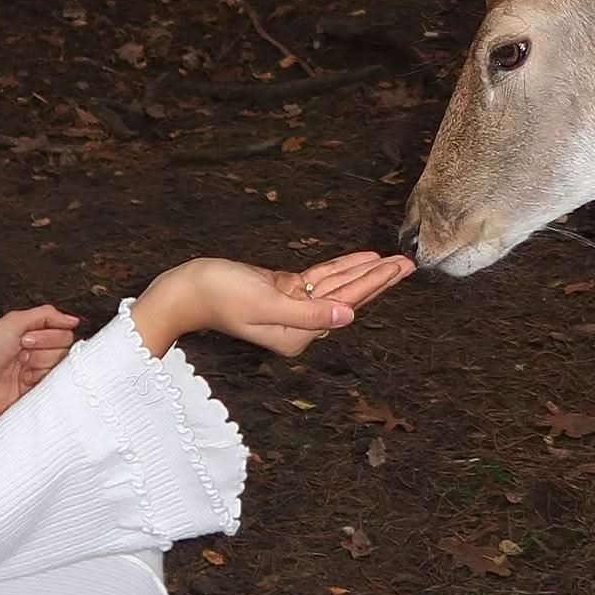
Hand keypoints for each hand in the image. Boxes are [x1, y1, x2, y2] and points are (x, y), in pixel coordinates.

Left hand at [0, 305, 80, 425]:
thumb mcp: (14, 321)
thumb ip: (46, 315)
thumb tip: (73, 319)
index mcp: (32, 336)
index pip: (63, 334)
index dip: (49, 336)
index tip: (26, 338)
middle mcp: (37, 355)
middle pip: (64, 351)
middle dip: (43, 350)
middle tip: (21, 353)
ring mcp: (35, 376)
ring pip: (60, 369)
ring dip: (39, 367)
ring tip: (19, 370)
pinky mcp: (33, 396)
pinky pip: (52, 389)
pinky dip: (41, 383)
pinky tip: (24, 383)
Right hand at [131, 251, 412, 360]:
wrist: (185, 289)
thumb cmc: (220, 296)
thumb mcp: (267, 304)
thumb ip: (310, 313)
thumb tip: (349, 315)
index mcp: (298, 335)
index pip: (346, 304)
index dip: (375, 284)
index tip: (398, 267)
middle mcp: (300, 326)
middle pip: (348, 297)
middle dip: (379, 279)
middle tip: (408, 263)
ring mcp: (292, 307)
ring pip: (336, 286)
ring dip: (364, 271)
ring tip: (393, 260)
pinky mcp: (283, 291)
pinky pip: (319, 278)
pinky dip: (340, 267)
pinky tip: (360, 259)